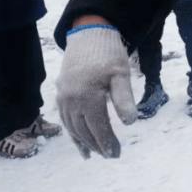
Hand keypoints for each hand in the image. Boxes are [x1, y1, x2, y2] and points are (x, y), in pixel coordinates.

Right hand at [56, 23, 136, 158]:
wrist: (89, 34)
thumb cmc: (109, 54)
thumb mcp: (121, 74)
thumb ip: (124, 98)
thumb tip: (130, 123)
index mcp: (86, 96)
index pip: (98, 127)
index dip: (108, 142)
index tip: (117, 154)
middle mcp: (70, 100)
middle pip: (84, 130)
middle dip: (98, 145)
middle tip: (111, 156)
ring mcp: (63, 98)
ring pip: (73, 128)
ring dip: (85, 142)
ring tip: (97, 153)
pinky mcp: (60, 94)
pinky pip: (65, 120)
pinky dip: (73, 134)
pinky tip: (80, 145)